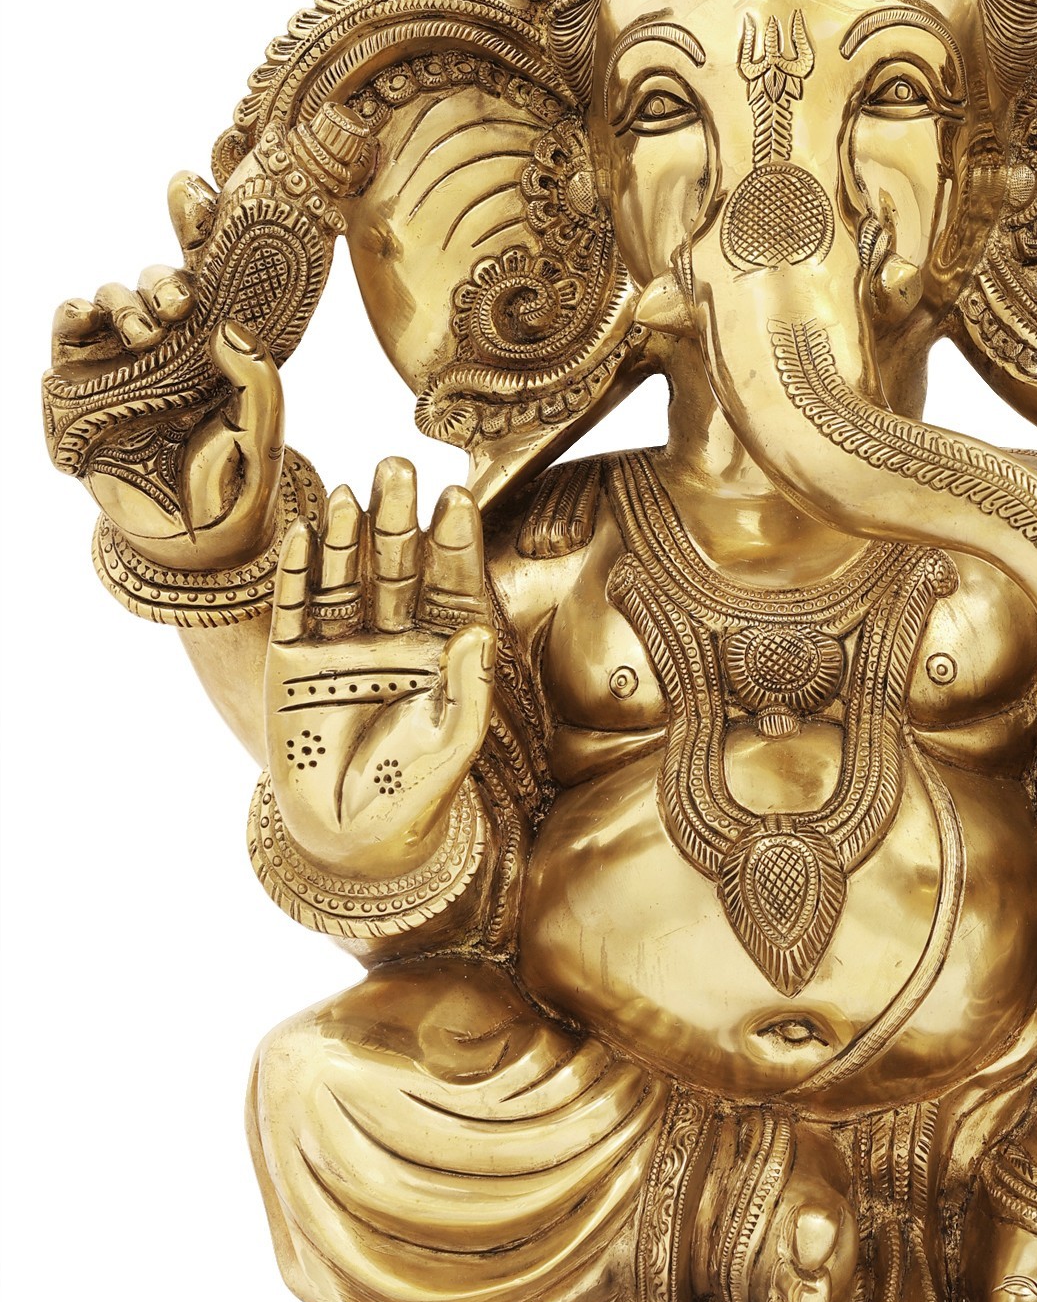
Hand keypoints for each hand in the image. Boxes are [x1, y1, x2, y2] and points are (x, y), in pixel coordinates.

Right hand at [50, 172, 284, 568]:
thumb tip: (230, 328)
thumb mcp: (261, 431)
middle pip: (162, 276)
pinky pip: (68, 326)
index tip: (203, 190)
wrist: (183, 541)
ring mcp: (122, 356)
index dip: (204, 226)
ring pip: (117, 292)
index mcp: (223, 339)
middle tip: (185, 301)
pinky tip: (88, 314)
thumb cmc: (235, 485)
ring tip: (150, 332)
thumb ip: (259, 380)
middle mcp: (173, 339)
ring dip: (131, 300)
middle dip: (169, 277)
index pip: (215, 270)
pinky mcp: (78, 378)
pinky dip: (77, 310)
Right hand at [265, 458, 493, 878]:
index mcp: (440, 648)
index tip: (456, 494)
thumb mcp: (454, 741)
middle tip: (398, 464)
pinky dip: (297, 574)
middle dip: (396, 517)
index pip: (448, 582)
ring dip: (345, 535)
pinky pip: (295, 610)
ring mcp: (342, 646)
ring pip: (345, 577)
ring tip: (348, 491)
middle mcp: (392, 636)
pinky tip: (302, 534)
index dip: (451, 540)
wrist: (351, 838)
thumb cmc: (416, 791)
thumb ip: (469, 686)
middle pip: (395, 564)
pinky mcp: (293, 664)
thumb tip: (478, 629)